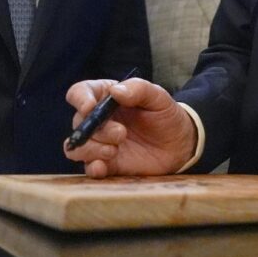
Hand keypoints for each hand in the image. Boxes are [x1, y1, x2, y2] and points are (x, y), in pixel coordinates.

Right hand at [63, 77, 196, 177]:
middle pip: (79, 123)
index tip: (90, 107)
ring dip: (92, 149)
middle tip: (121, 133)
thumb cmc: (165, 115)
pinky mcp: (106, 164)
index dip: (80, 99)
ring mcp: (100, 143)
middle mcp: (98, 120)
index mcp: (105, 97)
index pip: (79, 93)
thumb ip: (138, 89)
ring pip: (78, 147)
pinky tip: (102, 166)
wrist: (179, 144)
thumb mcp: (158, 97)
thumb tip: (115, 91)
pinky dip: (92, 167)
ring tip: (114, 150)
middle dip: (96, 129)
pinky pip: (88, 168)